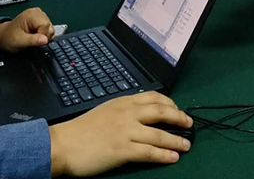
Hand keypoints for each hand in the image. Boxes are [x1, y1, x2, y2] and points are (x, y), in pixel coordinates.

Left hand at [0, 7, 54, 52]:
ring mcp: (40, 15)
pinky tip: (36, 36)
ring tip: (33, 38)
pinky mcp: (41, 19)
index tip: (34, 42)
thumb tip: (45, 40)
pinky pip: (49, 28)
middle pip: (50, 27)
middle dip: (43, 37)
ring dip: (44, 36)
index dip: (42, 36)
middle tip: (32, 41)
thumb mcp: (19, 41)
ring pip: (51, 28)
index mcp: (31, 15)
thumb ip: (32, 40)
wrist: (4, 36)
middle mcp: (37, 12)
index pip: (46, 25)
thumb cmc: (9, 38)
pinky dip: (44, 34)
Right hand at [49, 92, 192, 176]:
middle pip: (160, 111)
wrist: (64, 143)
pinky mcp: (123, 149)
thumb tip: (139, 115)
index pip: (153, 97)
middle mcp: (127, 113)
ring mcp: (126, 131)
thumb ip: (123, 111)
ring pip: (158, 133)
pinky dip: (164, 154)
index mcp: (123, 102)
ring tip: (187, 145)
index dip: (169, 103)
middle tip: (189, 124)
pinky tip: (173, 157)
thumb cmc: (82, 129)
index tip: (177, 109)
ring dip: (176, 139)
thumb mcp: (106, 110)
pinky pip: (149, 151)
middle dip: (178, 117)